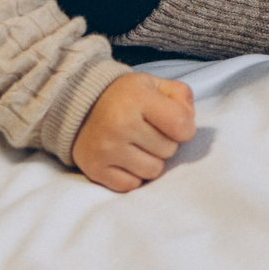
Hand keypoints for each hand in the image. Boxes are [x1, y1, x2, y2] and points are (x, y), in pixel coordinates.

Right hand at [70, 71, 195, 192]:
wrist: (79, 107)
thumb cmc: (125, 97)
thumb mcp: (155, 84)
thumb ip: (181, 95)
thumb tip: (189, 122)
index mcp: (138, 99)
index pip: (182, 125)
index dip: (185, 128)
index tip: (175, 124)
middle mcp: (121, 125)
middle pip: (169, 150)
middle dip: (165, 142)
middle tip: (148, 132)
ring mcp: (106, 150)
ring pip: (153, 171)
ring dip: (151, 161)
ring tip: (137, 145)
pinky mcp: (95, 169)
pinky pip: (132, 185)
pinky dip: (133, 175)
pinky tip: (125, 159)